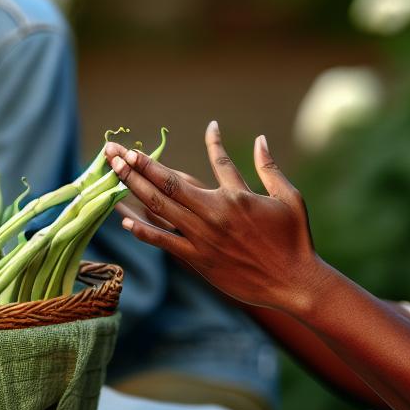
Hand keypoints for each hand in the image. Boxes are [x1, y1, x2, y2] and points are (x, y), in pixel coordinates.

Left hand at [105, 120, 328, 312]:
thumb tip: (260, 139)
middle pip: (169, 183)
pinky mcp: (198, 259)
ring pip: (160, 207)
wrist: (294, 282)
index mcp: (238, 196)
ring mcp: (203, 237)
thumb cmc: (295, 239)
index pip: (218, 160)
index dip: (211, 141)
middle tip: (117, 150)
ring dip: (133, 187)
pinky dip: (144, 230)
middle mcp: (215, 213)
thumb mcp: (289, 197)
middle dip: (140, 164)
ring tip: (113, 171)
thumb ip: (269, 168)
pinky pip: (165, 242)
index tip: (209, 126)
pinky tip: (125, 220)